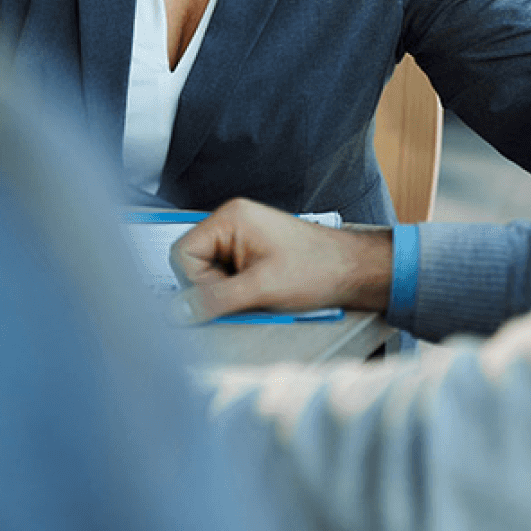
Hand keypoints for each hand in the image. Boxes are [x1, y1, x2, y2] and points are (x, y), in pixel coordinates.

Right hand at [168, 198, 392, 323]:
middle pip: (193, 265)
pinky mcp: (252, 254)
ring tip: (258, 297)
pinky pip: (227, 278)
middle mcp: (232, 223)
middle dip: (213, 288)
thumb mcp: (261, 288)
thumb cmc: (317, 269)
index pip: (182, 253)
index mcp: (230, 219)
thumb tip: (176, 312)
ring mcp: (242, 238)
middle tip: (245, 297)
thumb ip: (215, 300)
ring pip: (210, 275)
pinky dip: (238, 293)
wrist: (354, 271)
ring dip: (227, 294)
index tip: (222, 296)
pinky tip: (261, 296)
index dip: (196, 282)